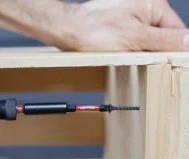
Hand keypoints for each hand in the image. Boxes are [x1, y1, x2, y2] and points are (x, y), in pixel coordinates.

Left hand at [56, 0, 188, 50]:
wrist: (68, 30)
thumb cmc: (94, 30)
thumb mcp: (135, 37)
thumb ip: (164, 40)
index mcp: (153, 5)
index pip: (177, 30)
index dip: (175, 49)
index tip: (172, 64)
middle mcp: (145, 8)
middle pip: (163, 36)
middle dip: (156, 51)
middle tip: (144, 61)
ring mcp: (132, 16)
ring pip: (148, 40)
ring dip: (143, 52)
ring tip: (129, 56)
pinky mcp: (122, 25)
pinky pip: (135, 40)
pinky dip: (132, 50)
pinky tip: (122, 54)